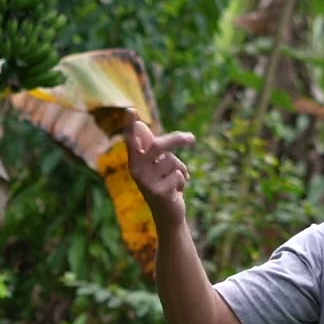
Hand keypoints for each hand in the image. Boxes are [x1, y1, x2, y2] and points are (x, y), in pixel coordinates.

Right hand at [124, 108, 195, 226]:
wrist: (168, 214)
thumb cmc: (164, 184)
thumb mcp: (157, 165)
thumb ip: (153, 147)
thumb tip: (141, 126)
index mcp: (135, 160)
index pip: (132, 139)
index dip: (130, 125)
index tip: (131, 109)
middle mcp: (136, 170)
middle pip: (158, 146)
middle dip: (177, 140)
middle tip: (192, 138)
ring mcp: (146, 182)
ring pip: (173, 161)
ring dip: (181, 169)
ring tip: (176, 180)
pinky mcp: (158, 193)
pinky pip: (179, 176)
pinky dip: (183, 181)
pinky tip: (177, 191)